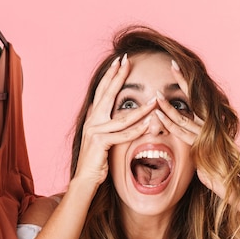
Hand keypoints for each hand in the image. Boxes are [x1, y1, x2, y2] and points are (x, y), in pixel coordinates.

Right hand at [75, 55, 154, 188]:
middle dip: (118, 77)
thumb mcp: (102, 137)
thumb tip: (115, 112)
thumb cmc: (96, 159)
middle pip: (107, 94)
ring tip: (154, 99)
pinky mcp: (100, 143)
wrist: (85, 178)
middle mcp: (92, 120)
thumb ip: (108, 124)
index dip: (111, 75)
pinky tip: (148, 124)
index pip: (103, 91)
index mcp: (92, 116)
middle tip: (127, 61)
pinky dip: (137, 130)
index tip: (120, 61)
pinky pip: (123, 135)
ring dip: (140, 109)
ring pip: (122, 117)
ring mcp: (94, 131)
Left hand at [154, 60, 225, 197]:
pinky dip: (169, 123)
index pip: (195, 98)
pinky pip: (181, 132)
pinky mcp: (200, 146)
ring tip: (155, 94)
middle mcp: (209, 125)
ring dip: (167, 105)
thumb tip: (183, 127)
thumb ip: (193, 136)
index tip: (177, 67)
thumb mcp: (202, 148)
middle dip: (182, 81)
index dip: (186, 82)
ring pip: (183, 116)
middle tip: (173, 64)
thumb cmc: (214, 168)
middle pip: (192, 99)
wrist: (227, 182)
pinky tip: (158, 115)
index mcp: (208, 122)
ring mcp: (205, 134)